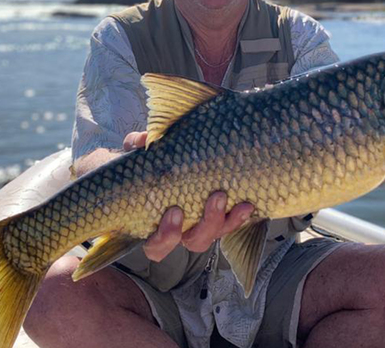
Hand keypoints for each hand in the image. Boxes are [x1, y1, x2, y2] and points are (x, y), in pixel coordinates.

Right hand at [122, 131, 253, 261]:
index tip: (175, 212)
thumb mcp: (137, 157)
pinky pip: (233, 222)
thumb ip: (136, 148)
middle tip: (216, 197)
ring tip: (237, 199)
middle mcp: (183, 231)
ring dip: (229, 219)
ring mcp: (203, 225)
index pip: (157, 246)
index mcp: (157, 226)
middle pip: (196, 241)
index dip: (166, 237)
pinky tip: (248, 202)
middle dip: (208, 223)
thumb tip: (143, 139)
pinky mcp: (221, 216)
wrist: (164, 167)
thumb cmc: (144, 170)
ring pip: (217, 233)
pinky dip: (241, 215)